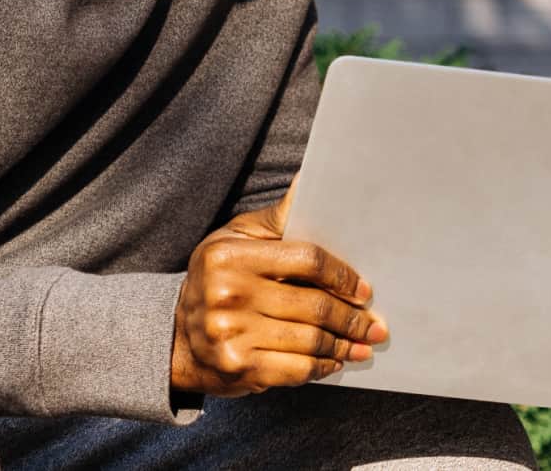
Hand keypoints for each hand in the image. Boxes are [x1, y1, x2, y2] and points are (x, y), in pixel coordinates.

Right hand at [170, 186, 386, 397]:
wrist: (176, 337)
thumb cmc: (217, 278)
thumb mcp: (236, 239)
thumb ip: (278, 217)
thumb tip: (311, 180)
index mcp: (230, 256)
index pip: (306, 259)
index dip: (342, 275)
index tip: (362, 289)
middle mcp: (228, 295)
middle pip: (313, 305)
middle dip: (352, 317)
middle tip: (374, 325)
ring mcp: (232, 335)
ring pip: (311, 341)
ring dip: (344, 345)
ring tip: (363, 344)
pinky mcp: (239, 368)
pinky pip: (297, 370)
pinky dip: (323, 367)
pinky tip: (335, 361)